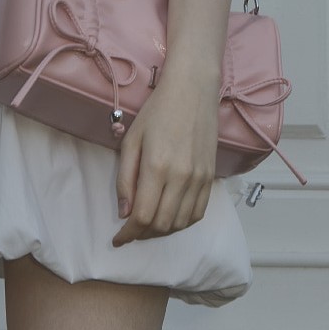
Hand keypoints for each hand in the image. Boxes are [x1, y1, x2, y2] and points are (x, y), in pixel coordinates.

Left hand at [113, 53, 219, 246]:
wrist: (193, 90)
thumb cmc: (157, 111)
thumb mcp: (131, 140)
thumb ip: (125, 179)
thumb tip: (124, 212)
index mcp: (157, 167)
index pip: (142, 216)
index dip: (128, 234)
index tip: (118, 239)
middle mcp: (181, 177)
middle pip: (161, 224)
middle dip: (142, 234)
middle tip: (131, 231)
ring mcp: (199, 178)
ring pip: (180, 223)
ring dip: (162, 231)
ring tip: (148, 226)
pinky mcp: (210, 177)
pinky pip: (198, 213)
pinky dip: (182, 223)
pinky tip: (170, 218)